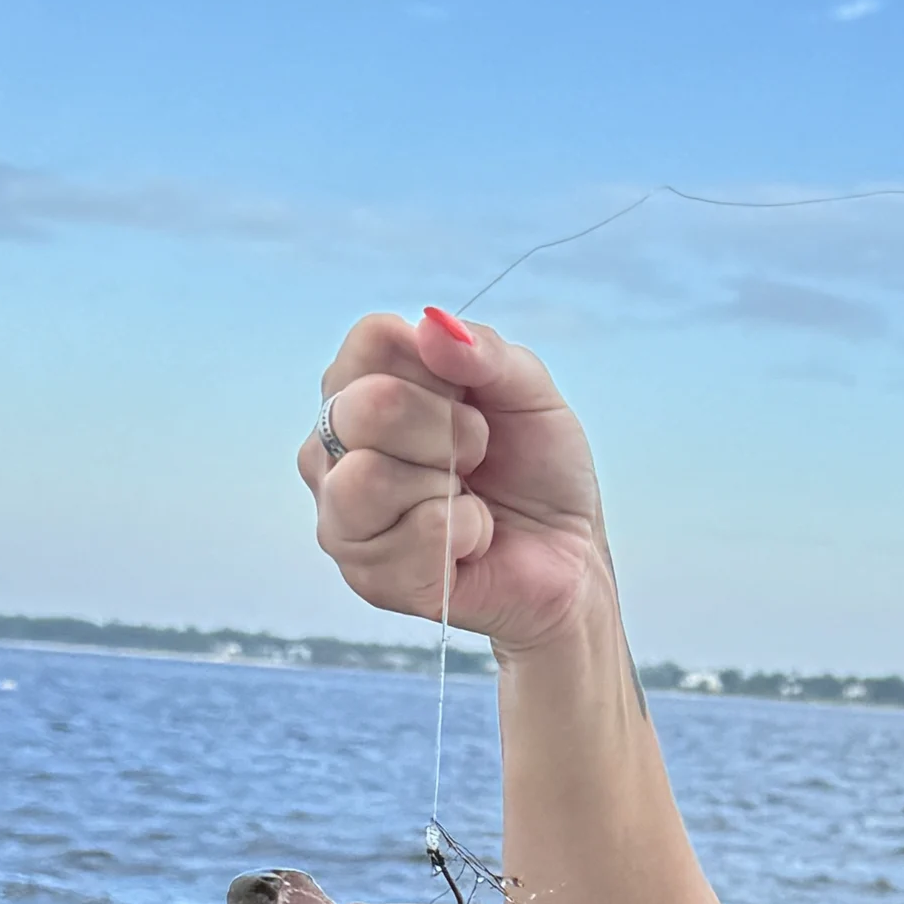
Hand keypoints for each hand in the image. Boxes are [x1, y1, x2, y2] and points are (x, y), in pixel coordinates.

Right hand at [300, 307, 613, 656]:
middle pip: (368, 406)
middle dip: (450, 430)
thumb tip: (431, 325)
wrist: (568, 557)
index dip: (440, 365)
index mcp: (362, 387)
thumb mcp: (529, 393)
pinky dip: (468, 534)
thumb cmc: (537, 470)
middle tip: (476, 455)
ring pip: (370, 479)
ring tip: (468, 499)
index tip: (471, 398)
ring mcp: (342, 517)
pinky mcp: (370, 578)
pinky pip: (418, 537)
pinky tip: (472, 542)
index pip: (372, 340)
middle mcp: (335, 450)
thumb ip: (484, 351)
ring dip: (449, 487)